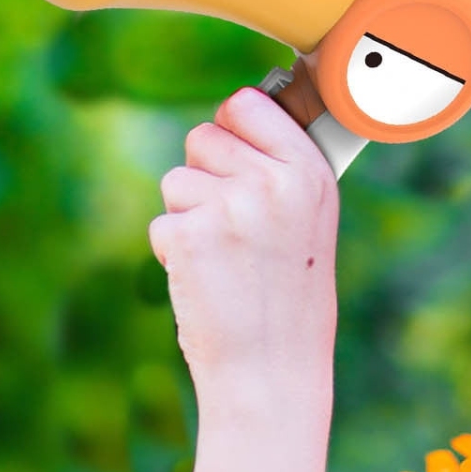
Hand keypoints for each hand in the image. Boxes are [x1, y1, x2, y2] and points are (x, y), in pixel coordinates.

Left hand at [149, 87, 339, 405]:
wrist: (272, 368)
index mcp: (309, 170)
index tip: (239, 157)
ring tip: (225, 256)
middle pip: (203, 136)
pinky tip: (207, 277)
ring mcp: (230, 208)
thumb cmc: (291, 293)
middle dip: (206, 175)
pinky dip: (175, 250)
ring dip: (188, 213)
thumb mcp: (310, 216)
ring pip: (176, 179)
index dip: (232, 128)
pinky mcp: (190, 237)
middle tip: (235, 224)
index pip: (246, 103)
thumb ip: (278, 164)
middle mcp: (273, 182)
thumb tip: (235, 113)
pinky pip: (161, 221)